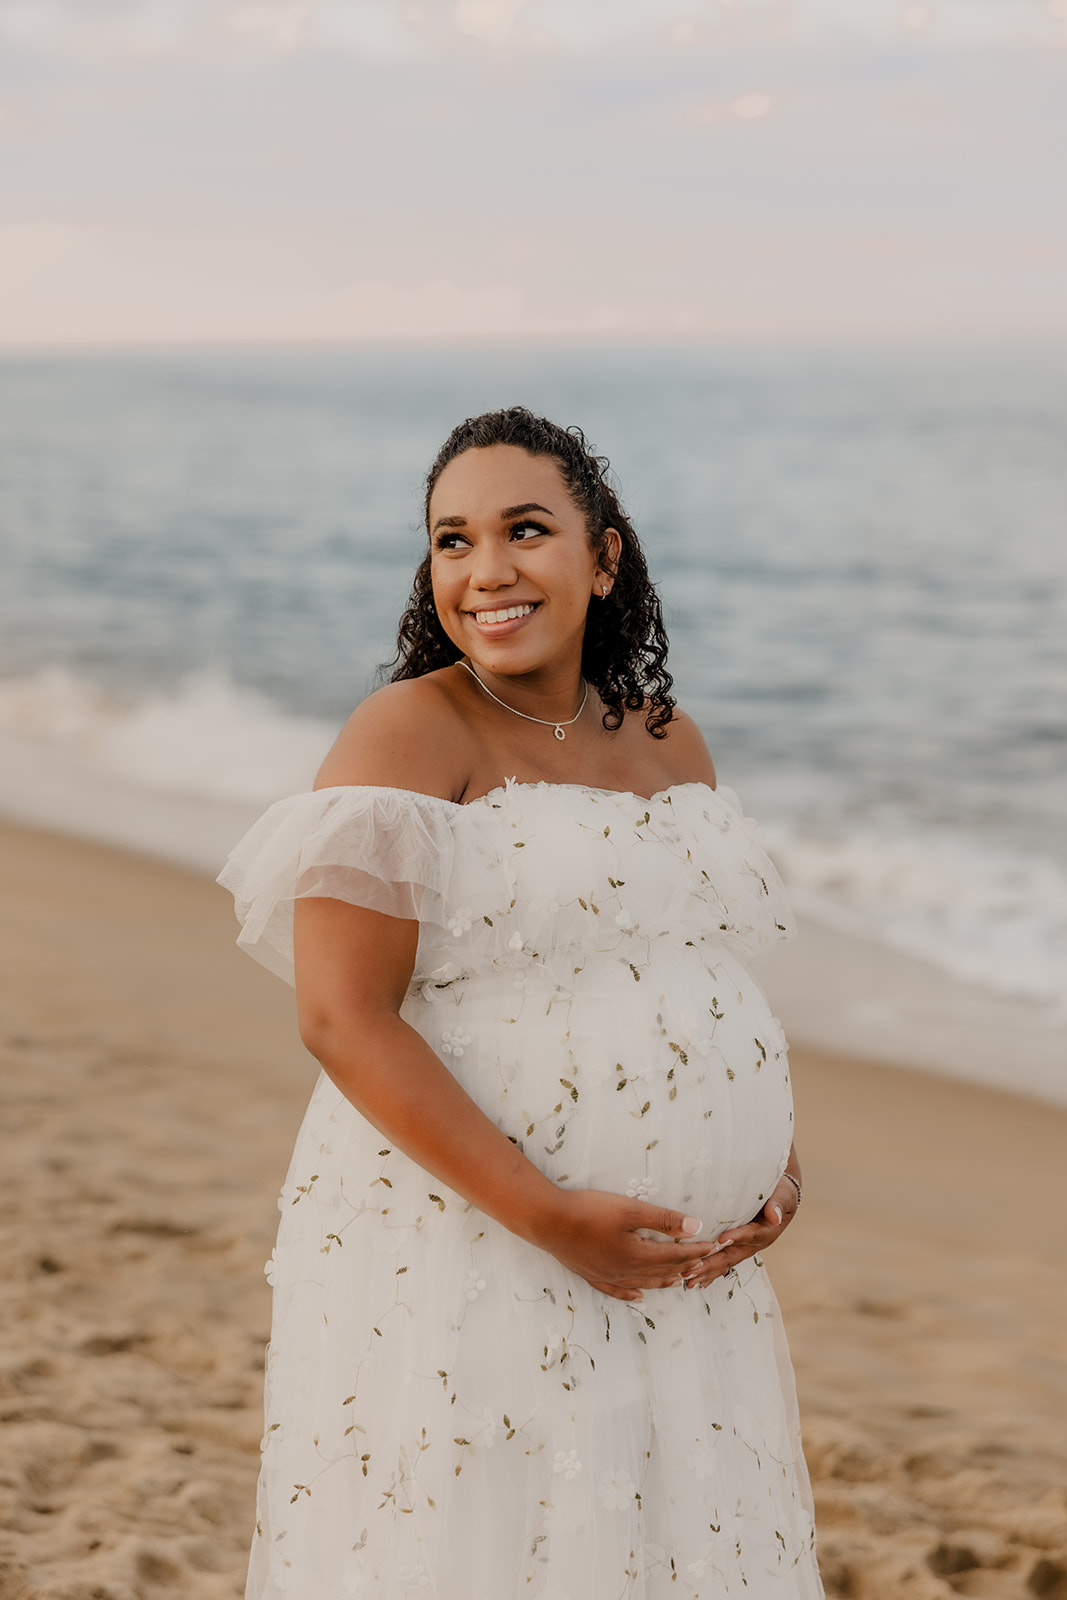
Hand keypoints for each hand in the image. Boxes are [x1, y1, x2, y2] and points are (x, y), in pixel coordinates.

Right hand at [538, 1189, 710, 1302]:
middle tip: (702, 1263)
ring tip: (679, 1280)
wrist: (549, 1222)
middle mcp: (626, 1271)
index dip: (695, 1251)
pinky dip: (632, 1294)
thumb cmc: (590, 1211)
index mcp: (638, 1255)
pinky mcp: (592, 1275)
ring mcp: (608, 1276)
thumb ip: (664, 1220)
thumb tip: (696, 1227)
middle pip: (662, 1271)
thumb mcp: (631, 1210)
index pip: (675, 1255)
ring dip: (664, 1281)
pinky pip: (617, 1291)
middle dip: (685, 1266)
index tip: (712, 1247)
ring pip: (643, 1283)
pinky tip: (639, 1296)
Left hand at [680, 1171, 800, 1291]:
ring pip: (725, 1262)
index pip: (751, 1234)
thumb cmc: (780, 1192)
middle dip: (712, 1263)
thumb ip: (778, 1204)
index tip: (721, 1239)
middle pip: (732, 1255)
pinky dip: (709, 1271)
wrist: (781, 1197)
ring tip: (688, 1279)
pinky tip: (695, 1279)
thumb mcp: (783, 1194)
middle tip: (692, 1270)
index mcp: (766, 1230)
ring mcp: (745, 1248)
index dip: (737, 1237)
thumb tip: (775, 1216)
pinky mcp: (737, 1248)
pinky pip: (723, 1262)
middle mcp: (754, 1244)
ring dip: (707, 1271)